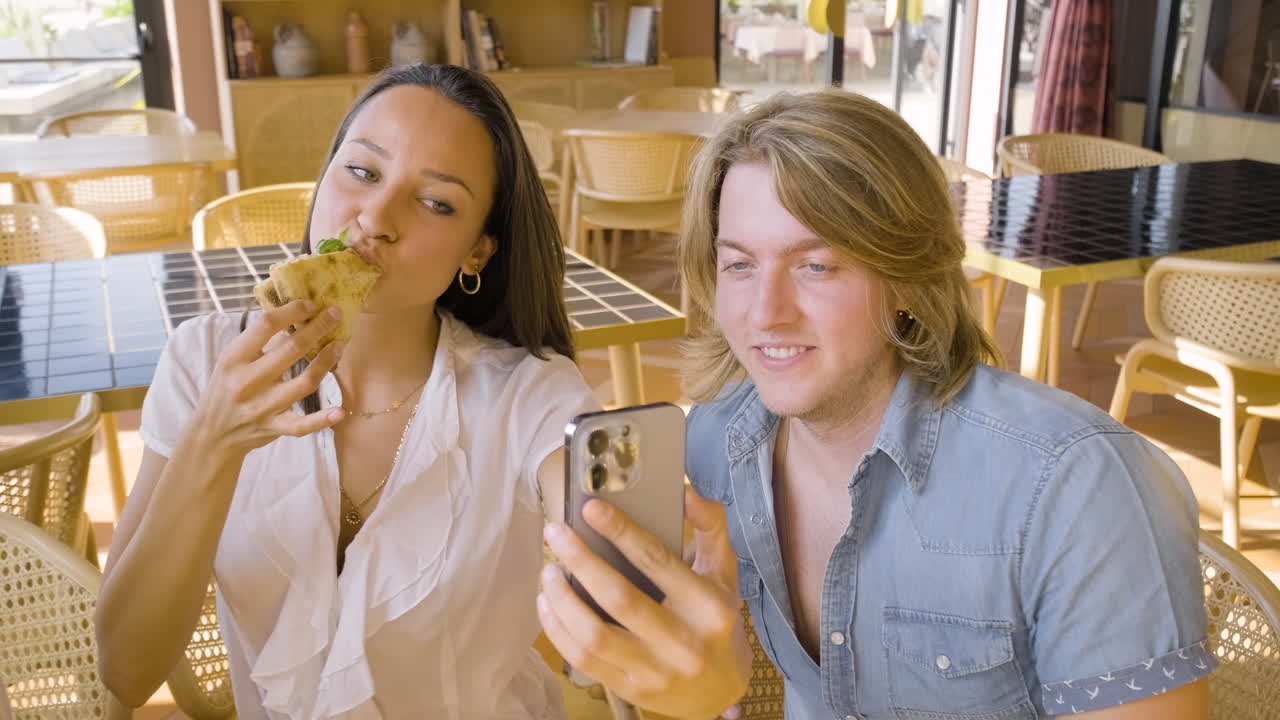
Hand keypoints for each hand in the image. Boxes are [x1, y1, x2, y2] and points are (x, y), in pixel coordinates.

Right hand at [190, 300, 345, 457]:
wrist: (212, 435)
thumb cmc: (226, 390)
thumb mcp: (232, 362)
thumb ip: (258, 344)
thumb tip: (293, 322)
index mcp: (234, 358)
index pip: (266, 326)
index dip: (292, 311)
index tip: (310, 304)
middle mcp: (247, 381)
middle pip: (292, 349)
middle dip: (318, 327)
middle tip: (335, 314)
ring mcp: (262, 407)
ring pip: (304, 382)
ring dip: (326, 362)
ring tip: (340, 345)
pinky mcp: (273, 428)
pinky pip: (301, 425)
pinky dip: (321, 420)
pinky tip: (340, 411)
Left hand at [539, 486, 750, 718]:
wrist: (721, 689)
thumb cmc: (718, 620)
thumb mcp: (724, 572)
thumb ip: (710, 526)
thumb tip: (684, 489)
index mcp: (707, 606)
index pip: (657, 561)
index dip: (620, 531)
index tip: (590, 508)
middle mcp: (682, 642)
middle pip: (618, 598)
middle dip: (580, 560)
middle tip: (556, 532)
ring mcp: (654, 671)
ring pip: (594, 635)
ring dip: (563, 598)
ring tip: (550, 570)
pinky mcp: (630, 690)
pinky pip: (582, 659)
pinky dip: (557, 629)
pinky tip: (549, 603)